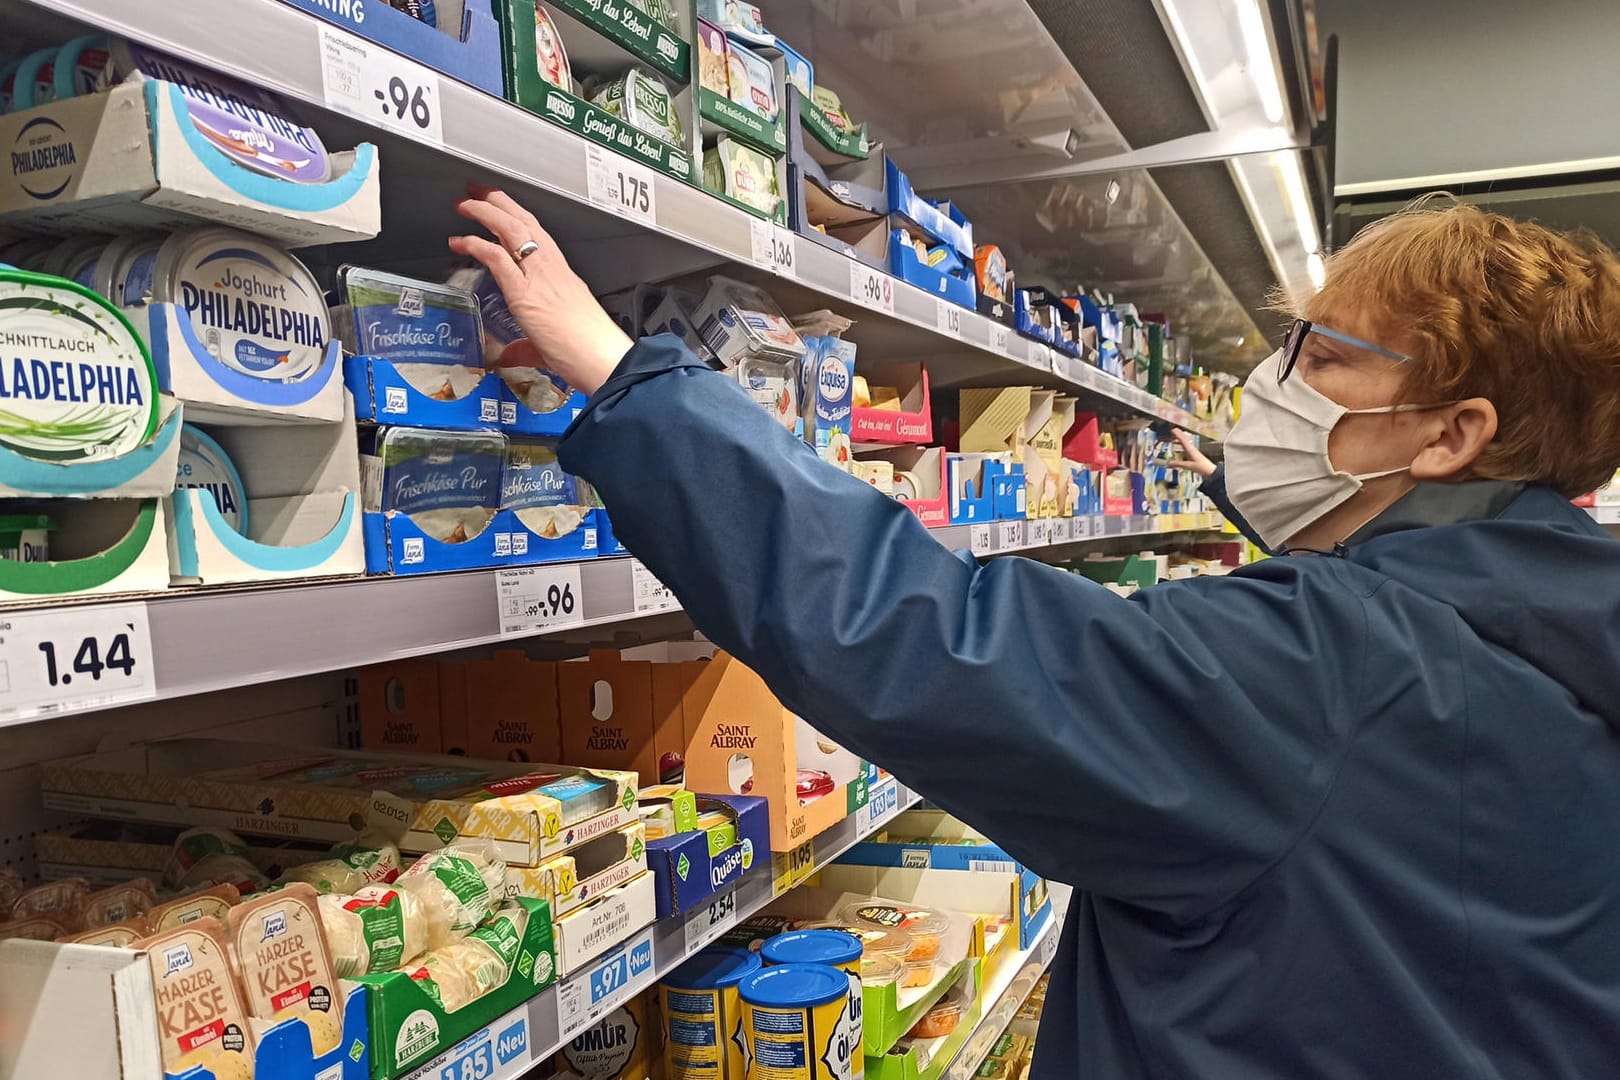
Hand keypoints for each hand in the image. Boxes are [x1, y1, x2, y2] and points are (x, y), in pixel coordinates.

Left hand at [449, 184, 631, 394]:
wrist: (603, 361)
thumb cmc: (590, 354)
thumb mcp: (552, 345)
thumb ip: (525, 348)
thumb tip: (511, 355)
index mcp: (563, 278)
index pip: (538, 237)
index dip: (516, 218)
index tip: (501, 209)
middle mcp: (553, 270)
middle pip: (524, 222)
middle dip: (499, 202)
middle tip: (478, 191)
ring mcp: (539, 277)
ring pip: (511, 229)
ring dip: (486, 211)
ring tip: (466, 203)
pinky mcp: (524, 291)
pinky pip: (496, 256)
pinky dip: (475, 244)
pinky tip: (460, 241)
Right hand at [1171, 429, 1216, 477]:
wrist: (1209, 470)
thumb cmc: (1201, 467)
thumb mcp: (1188, 466)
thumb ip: (1178, 464)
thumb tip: (1169, 463)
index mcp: (1190, 449)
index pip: (1183, 439)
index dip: (1178, 434)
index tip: (1173, 430)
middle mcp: (1192, 449)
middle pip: (1184, 439)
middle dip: (1179, 435)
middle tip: (1174, 431)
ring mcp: (1193, 451)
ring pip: (1186, 443)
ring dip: (1180, 441)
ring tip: (1174, 440)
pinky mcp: (1194, 454)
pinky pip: (1187, 448)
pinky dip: (1182, 446)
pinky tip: (1181, 449)